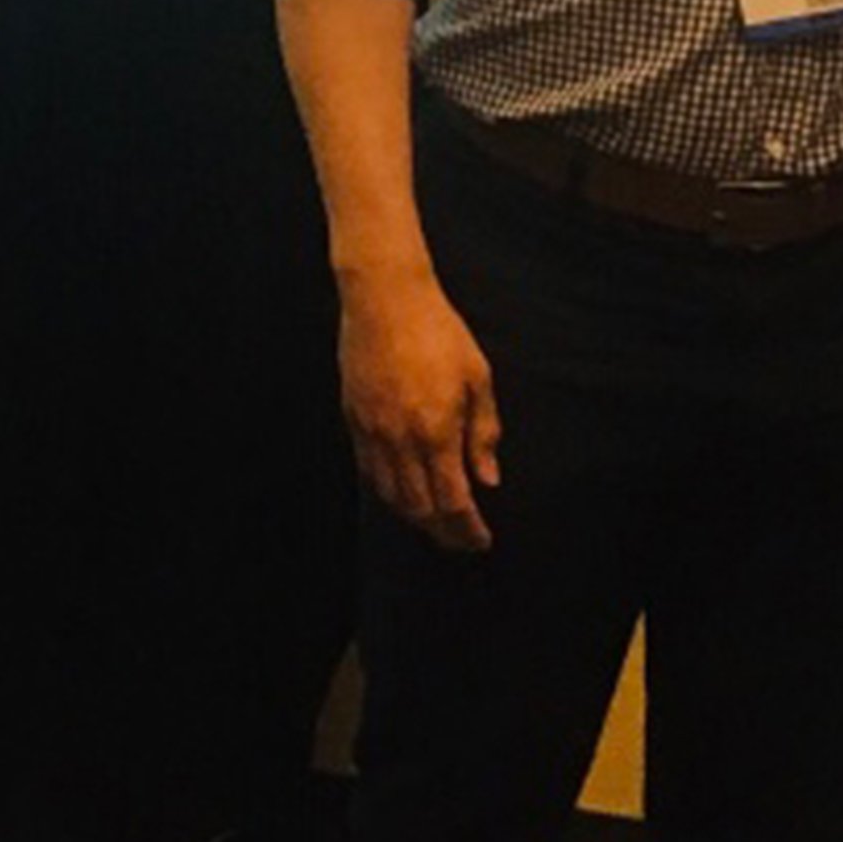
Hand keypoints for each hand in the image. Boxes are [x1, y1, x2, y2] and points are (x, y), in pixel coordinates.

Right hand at [338, 266, 501, 550]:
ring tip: (436, 525)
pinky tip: (403, 495)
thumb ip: (483, 433)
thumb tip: (488, 480)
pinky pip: (369, 473)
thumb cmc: (438, 332)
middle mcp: (401, 441)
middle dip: (444, 533)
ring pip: (391, 496)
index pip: (453, 501)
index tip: (482, 540)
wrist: (385, 299)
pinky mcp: (354, 420)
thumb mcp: (477, 377)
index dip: (468, 529)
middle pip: (421, 508)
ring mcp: (372, 433)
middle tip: (462, 541)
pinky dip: (388, 493)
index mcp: (436, 431)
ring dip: (416, 518)